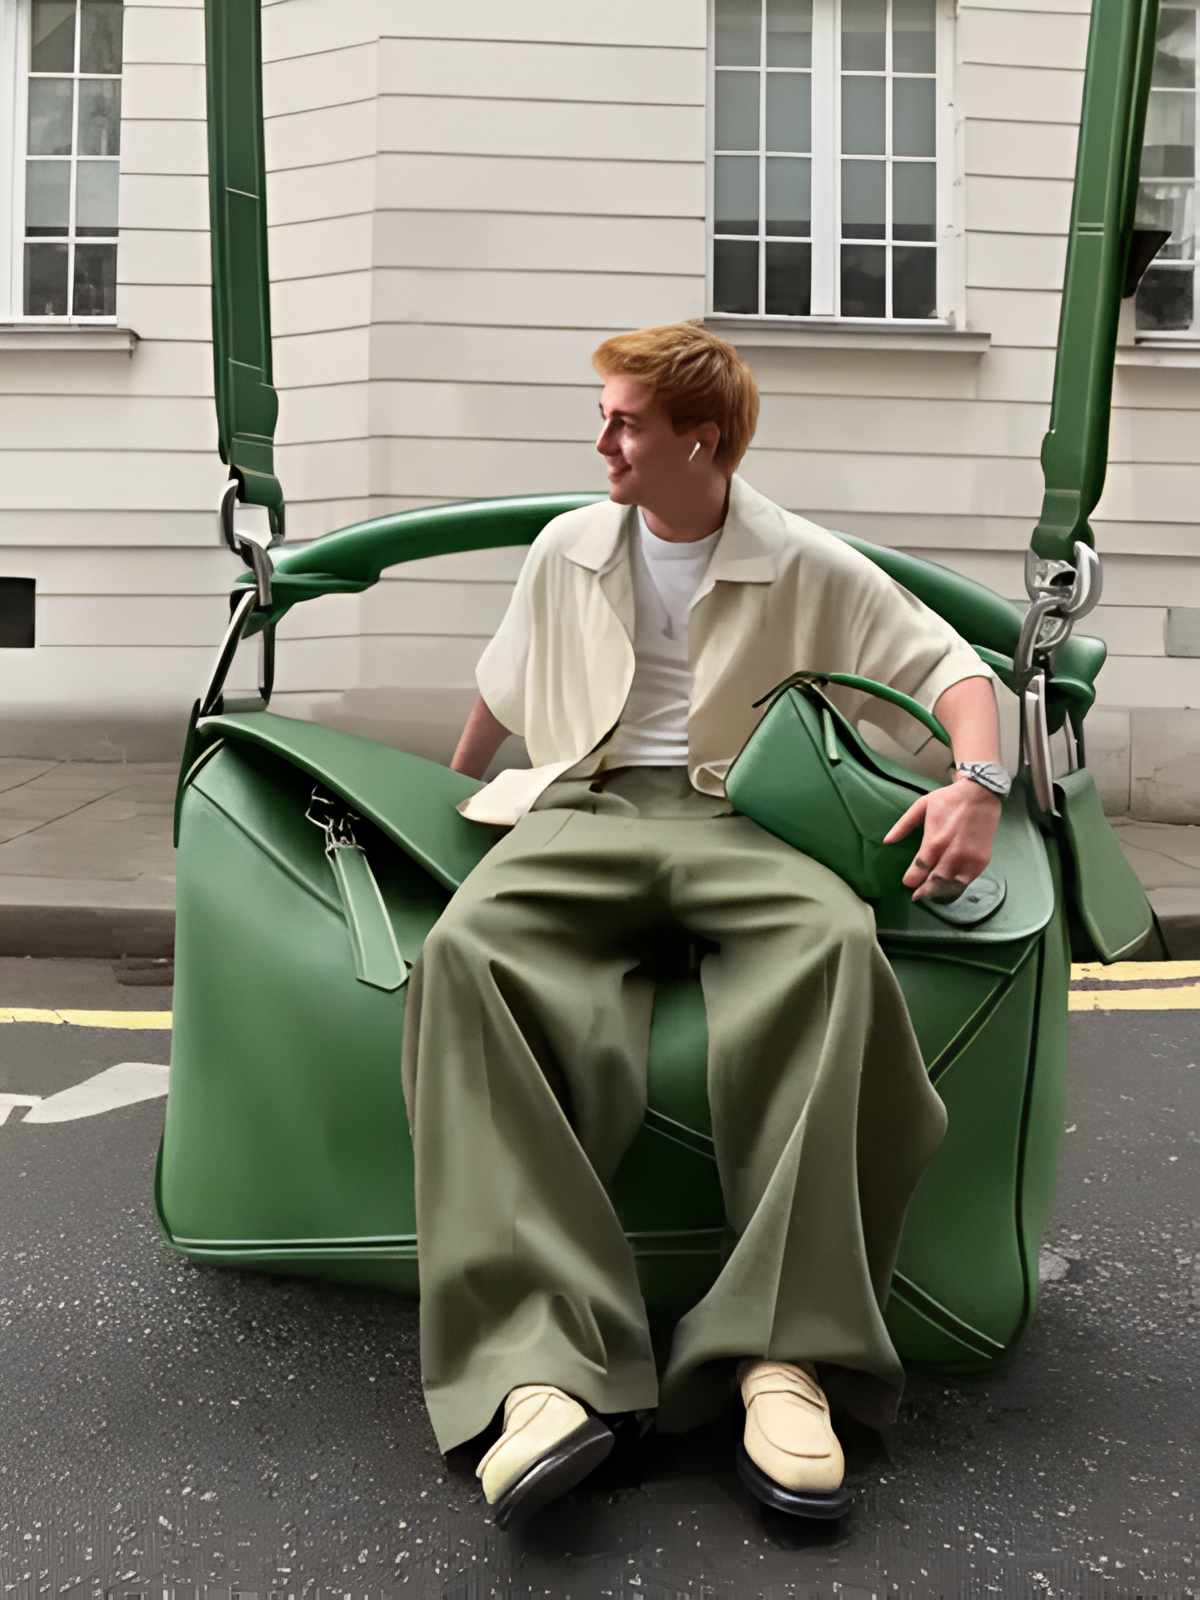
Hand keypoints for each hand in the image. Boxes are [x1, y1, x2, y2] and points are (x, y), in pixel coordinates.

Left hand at [884, 777, 1001, 901]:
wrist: (981, 794)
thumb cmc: (949, 799)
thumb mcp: (921, 806)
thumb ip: (903, 825)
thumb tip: (887, 841)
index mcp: (934, 841)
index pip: (919, 870)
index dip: (912, 880)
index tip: (908, 883)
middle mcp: (952, 854)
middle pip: (935, 882)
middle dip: (924, 891)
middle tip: (918, 895)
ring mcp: (969, 859)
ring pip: (952, 886)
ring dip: (940, 893)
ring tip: (932, 894)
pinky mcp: (982, 861)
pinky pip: (967, 881)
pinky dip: (957, 887)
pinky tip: (949, 887)